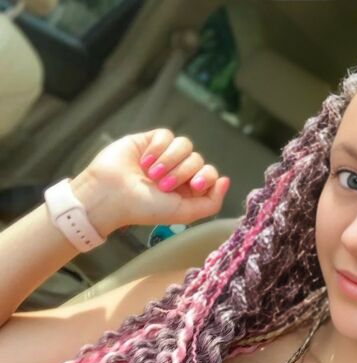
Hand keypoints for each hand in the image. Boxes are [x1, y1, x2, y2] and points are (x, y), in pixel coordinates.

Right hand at [70, 129, 230, 237]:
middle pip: (198, 159)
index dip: (205, 177)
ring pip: (185, 145)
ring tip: (151, 174)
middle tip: (162, 185)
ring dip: (170, 160)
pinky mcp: (150, 141)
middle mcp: (178, 172)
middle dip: (182, 171)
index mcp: (188, 190)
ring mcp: (165, 156)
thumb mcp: (184, 213)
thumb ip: (211, 203)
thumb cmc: (145, 208)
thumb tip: (225, 180)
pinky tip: (144, 160)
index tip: (192, 185)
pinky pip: (167, 135)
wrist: (111, 195)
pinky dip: (159, 147)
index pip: (210, 174)